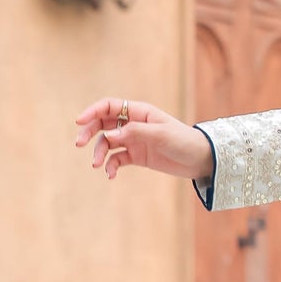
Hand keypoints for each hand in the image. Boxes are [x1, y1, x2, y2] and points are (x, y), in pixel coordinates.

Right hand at [74, 97, 211, 182]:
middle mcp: (133, 124)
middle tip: (79, 144)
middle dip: (89, 132)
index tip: (79, 122)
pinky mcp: (137, 156)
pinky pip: (117, 158)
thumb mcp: (160, 134)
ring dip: (99, 153)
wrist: (201, 159)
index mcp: (139, 112)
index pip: (110, 106)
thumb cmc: (183, 141)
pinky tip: (110, 175)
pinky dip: (111, 166)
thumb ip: (134, 133)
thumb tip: (108, 136)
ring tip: (97, 165)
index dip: (92, 111)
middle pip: (103, 123)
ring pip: (108, 143)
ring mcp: (134, 140)